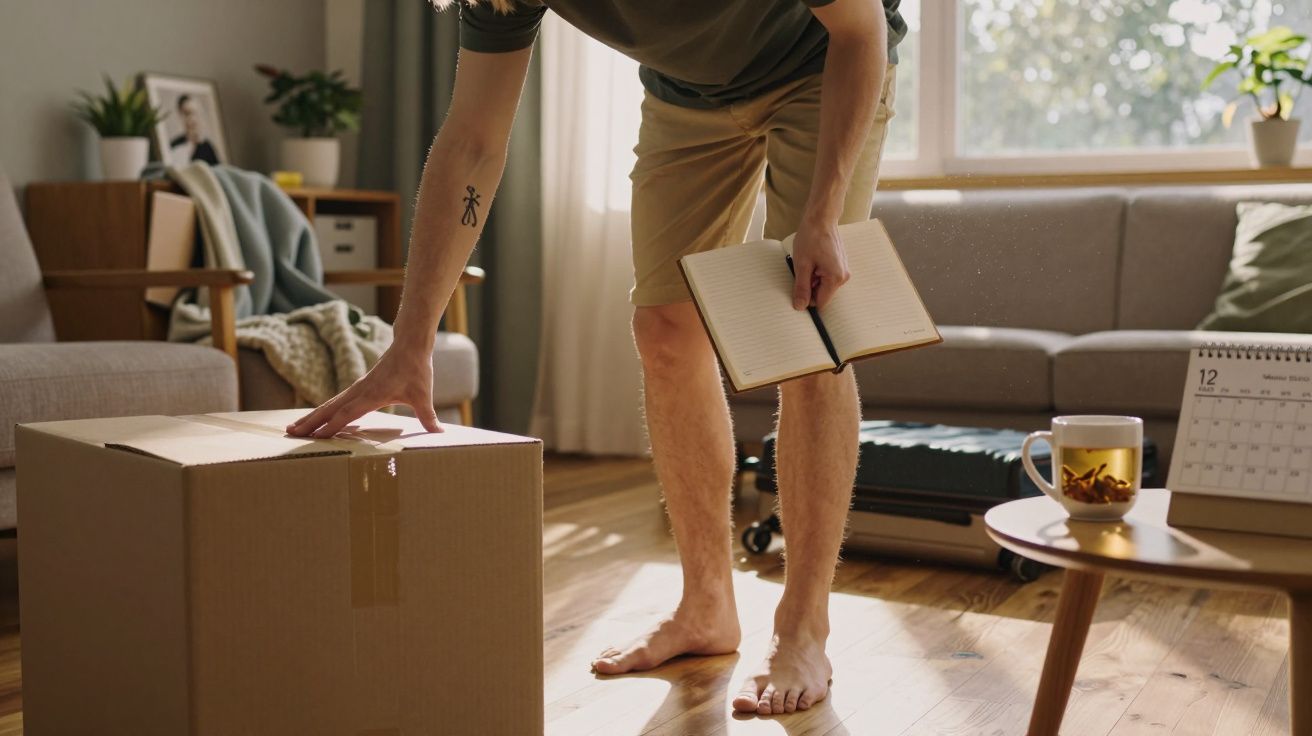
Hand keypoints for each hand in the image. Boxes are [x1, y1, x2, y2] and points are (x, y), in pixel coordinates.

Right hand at [286, 345, 440, 437]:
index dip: (332, 426)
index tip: (315, 437)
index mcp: (372, 395)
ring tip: (294, 428)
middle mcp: (360, 392)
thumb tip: (438, 432)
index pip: (347, 414)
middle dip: (311, 422)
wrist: (410, 345)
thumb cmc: (416, 369)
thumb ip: (427, 415)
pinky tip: (319, 419)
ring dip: (312, 416)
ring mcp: (358, 388)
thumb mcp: (423, 395)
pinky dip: (324, 411)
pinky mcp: (360, 387)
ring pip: (330, 404)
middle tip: (291, 433)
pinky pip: (337, 401)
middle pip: (330, 409)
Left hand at [790, 220, 849, 309]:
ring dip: (813, 278)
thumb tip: (800, 307)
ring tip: (808, 262)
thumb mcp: (802, 265)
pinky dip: (817, 272)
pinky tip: (813, 259)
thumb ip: (802, 288)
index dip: (807, 298)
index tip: (798, 287)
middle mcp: (843, 277)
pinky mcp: (840, 265)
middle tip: (803, 270)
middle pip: (822, 294)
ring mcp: (843, 270)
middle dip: (810, 286)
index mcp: (835, 278)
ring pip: (823, 285)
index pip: (820, 303)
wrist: (821, 218)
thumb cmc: (811, 238)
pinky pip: (826, 277)